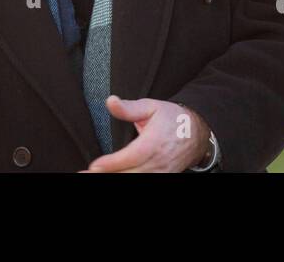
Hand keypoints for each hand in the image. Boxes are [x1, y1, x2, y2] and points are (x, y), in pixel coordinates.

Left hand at [80, 96, 210, 171]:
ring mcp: (161, 173)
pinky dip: (126, 179)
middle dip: (107, 175)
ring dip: (114, 178)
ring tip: (92, 176)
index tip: (94, 166)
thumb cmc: (173, 118)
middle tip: (84, 174)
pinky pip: (143, 181)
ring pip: (135, 180)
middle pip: (130, 174)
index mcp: (154, 143)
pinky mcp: (162, 177)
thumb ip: (129, 108)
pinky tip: (111, 176)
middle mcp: (158, 162)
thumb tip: (110, 101)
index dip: (111, 164)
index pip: (130, 157)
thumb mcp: (151, 106)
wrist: (199, 133)